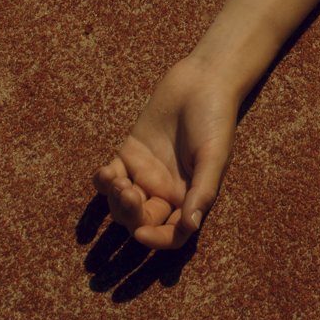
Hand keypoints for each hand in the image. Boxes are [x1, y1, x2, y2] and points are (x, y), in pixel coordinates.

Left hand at [93, 55, 240, 248]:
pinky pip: (110, 178)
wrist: (203, 80)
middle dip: (131, 213)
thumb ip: (202, 191)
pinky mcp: (129, 154)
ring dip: (115, 199)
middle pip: (142, 220)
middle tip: (129, 192)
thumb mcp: (214, 156)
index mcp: (190, 196)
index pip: (173, 233)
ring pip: (122, 204)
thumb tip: (190, 227)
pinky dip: (103, 181)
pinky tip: (106, 172)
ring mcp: (146, 173)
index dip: (157, 239)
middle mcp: (166, 190)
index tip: (142, 233)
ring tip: (117, 178)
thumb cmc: (215, 118)